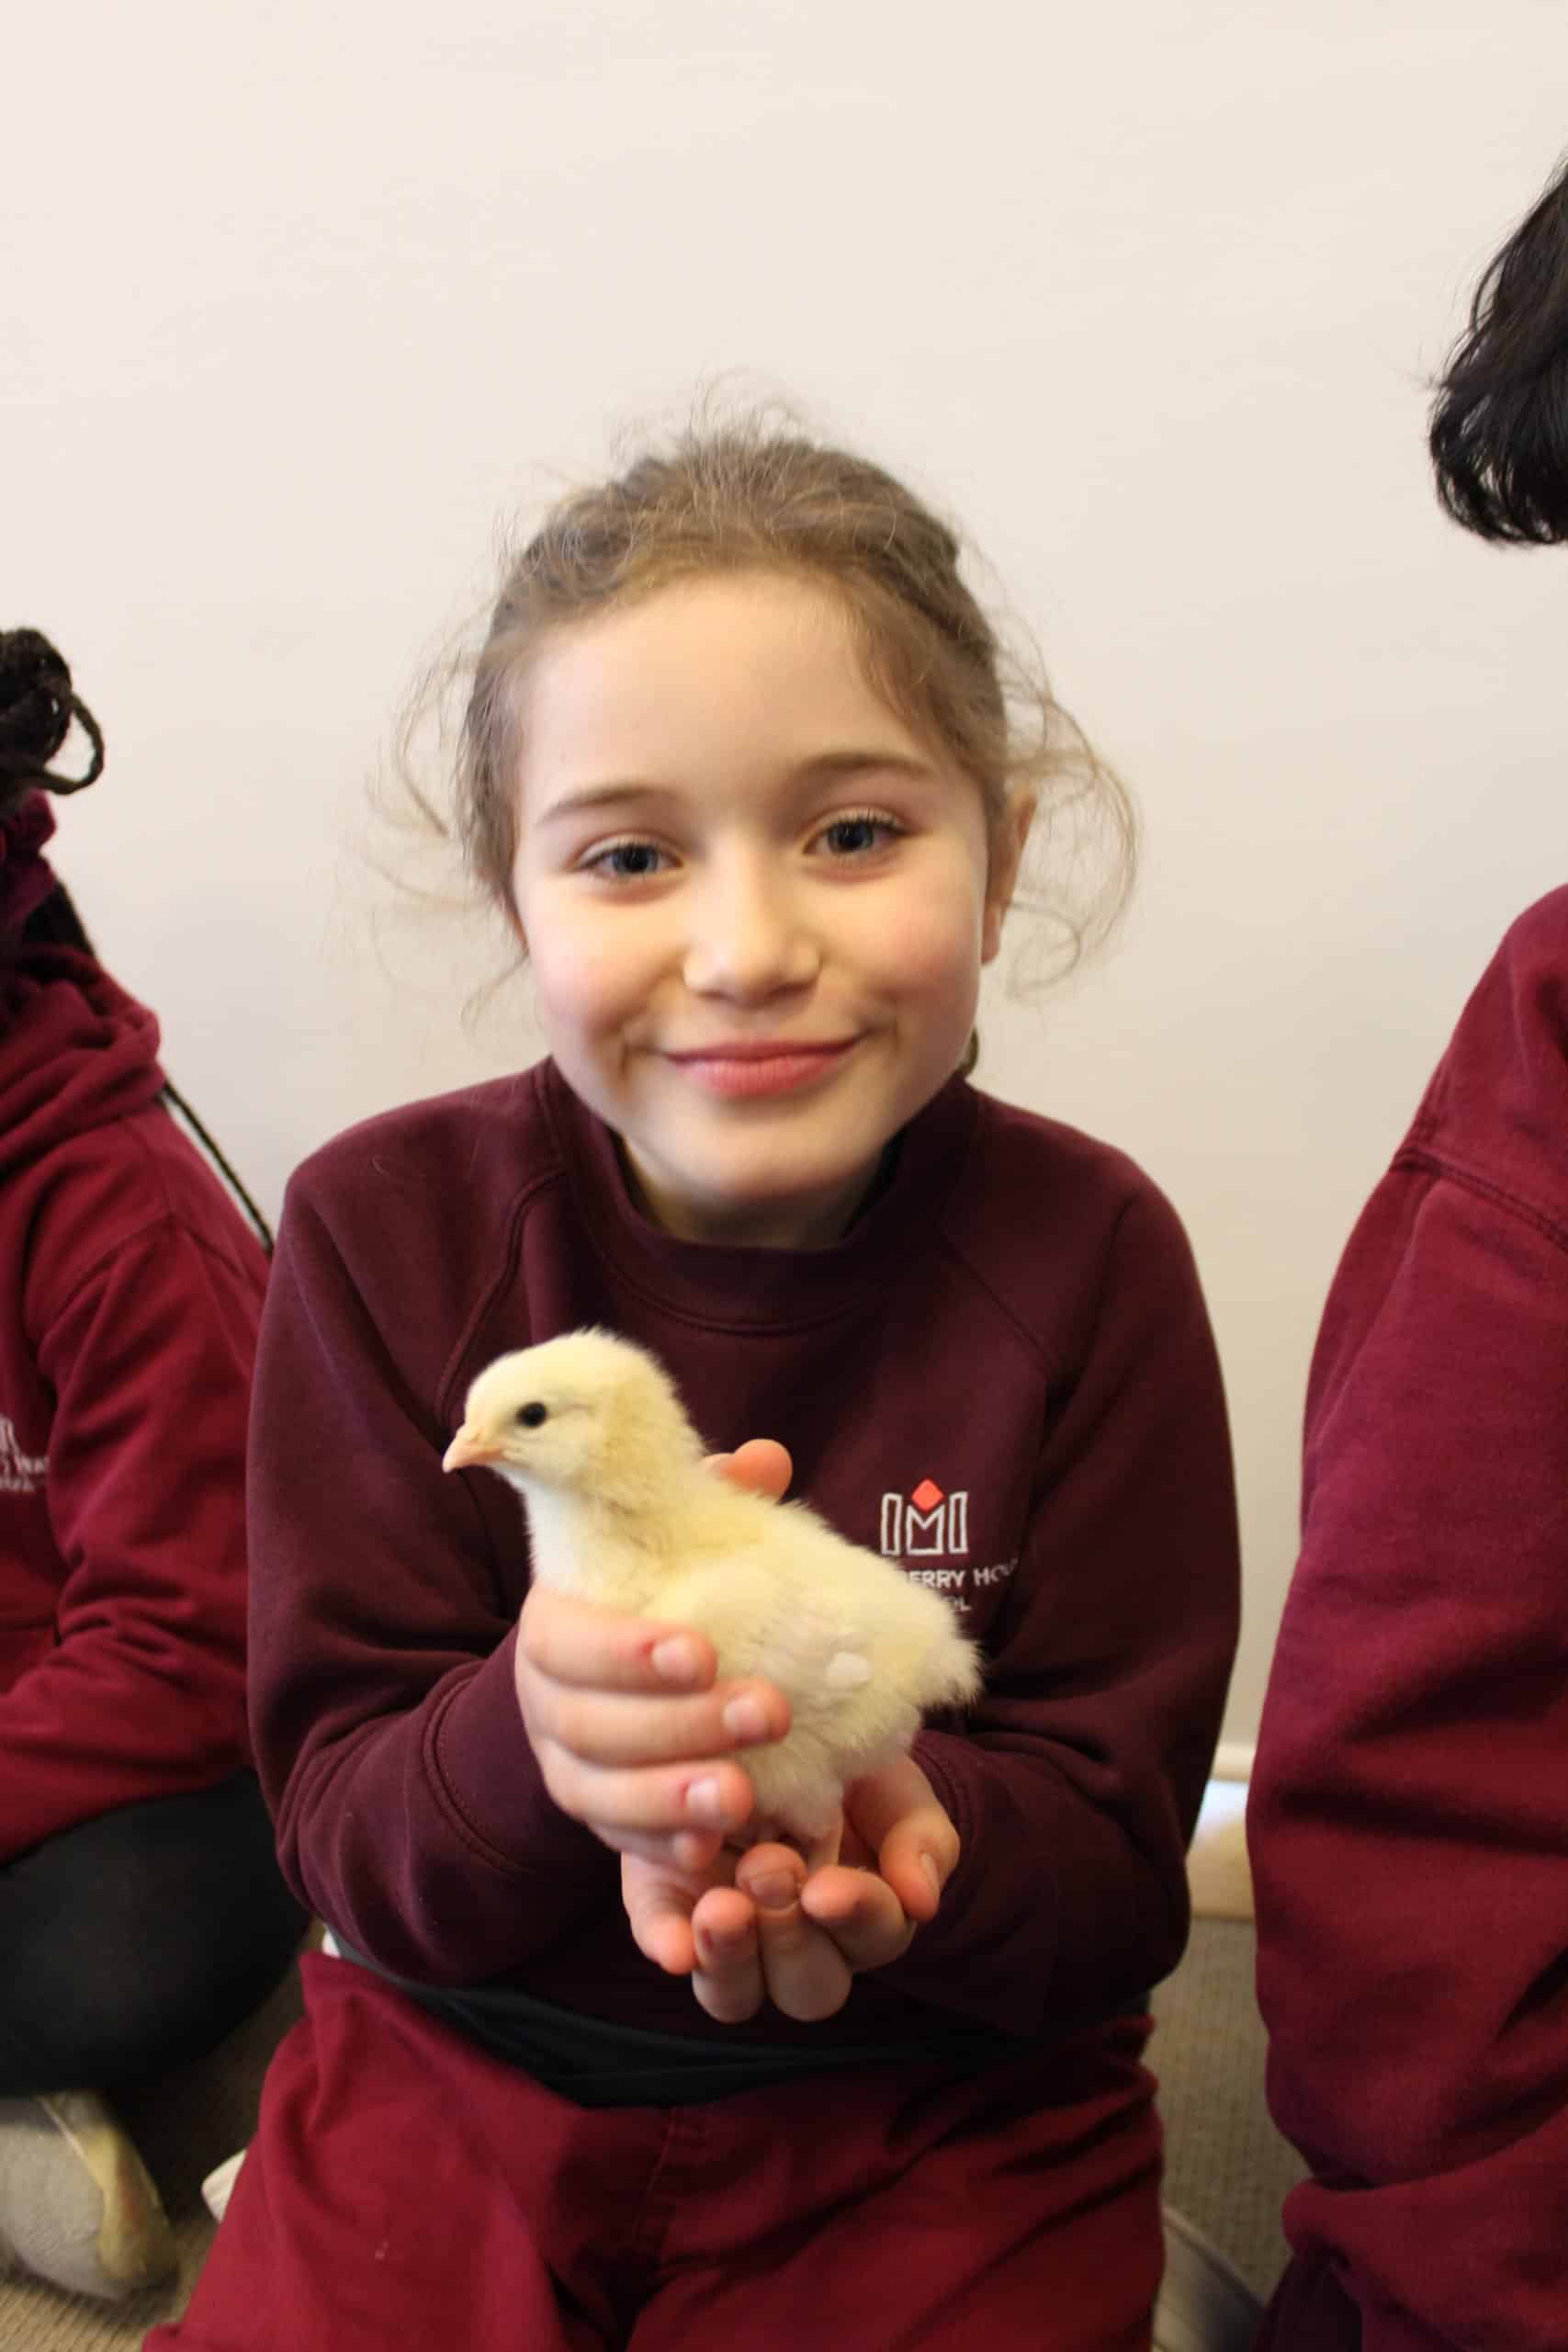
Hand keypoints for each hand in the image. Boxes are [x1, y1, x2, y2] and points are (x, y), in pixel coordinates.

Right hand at [513, 1440, 792, 1869]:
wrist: (620, 1672)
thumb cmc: (660, 1589)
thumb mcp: (683, 1543)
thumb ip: (716, 1503)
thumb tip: (764, 1459)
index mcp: (555, 1623)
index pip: (567, 1640)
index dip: (625, 1652)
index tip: (701, 1652)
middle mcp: (546, 1701)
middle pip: (590, 1725)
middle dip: (678, 1725)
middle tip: (768, 1712)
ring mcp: (567, 1767)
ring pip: (600, 1795)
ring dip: (672, 1798)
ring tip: (744, 1796)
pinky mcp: (597, 1819)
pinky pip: (618, 1846)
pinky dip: (661, 1848)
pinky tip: (712, 1850)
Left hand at [622, 1755, 958, 2022]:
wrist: (771, 1714)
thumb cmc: (850, 1762)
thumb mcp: (894, 1786)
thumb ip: (919, 1838)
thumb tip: (921, 1900)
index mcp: (864, 1918)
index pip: (872, 1938)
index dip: (854, 1917)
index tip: (828, 1886)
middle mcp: (797, 1942)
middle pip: (806, 1987)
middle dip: (789, 1938)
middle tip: (767, 1871)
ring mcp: (729, 1930)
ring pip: (733, 1994)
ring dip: (729, 1960)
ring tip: (721, 1910)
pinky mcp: (667, 1901)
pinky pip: (664, 1942)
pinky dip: (669, 1946)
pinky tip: (675, 1944)